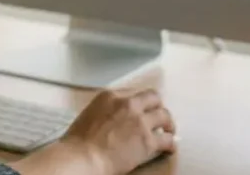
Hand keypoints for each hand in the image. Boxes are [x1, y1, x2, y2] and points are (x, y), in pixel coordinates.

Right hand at [11, 88, 175, 174]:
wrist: (82, 157)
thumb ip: (105, 111)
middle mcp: (127, 104)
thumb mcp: (89, 114)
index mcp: (109, 96)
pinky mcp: (148, 140)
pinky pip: (167, 140)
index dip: (139, 103)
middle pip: (152, 97)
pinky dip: (170, 144)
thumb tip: (113, 119)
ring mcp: (139, 121)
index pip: (132, 93)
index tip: (140, 109)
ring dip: (168, 123)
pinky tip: (170, 147)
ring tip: (169, 129)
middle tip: (158, 114)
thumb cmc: (79, 142)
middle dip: (157, 105)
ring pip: (164, 115)